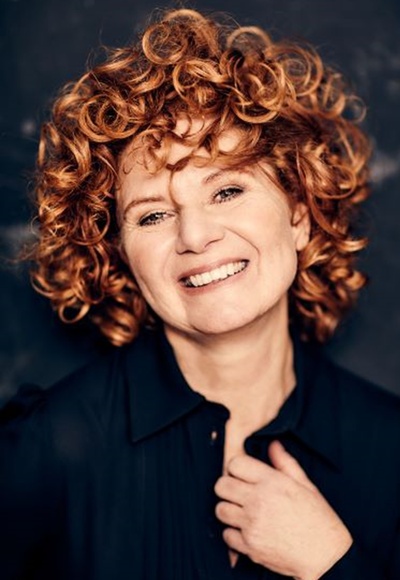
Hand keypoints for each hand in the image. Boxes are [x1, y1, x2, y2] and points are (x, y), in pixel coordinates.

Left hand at [214, 440, 352, 579]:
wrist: (327, 558)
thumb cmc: (319, 521)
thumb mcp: (306, 486)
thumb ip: (285, 463)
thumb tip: (273, 445)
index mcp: (273, 483)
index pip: (235, 464)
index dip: (237, 468)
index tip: (243, 475)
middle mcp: (259, 501)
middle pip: (221, 485)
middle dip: (228, 487)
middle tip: (239, 493)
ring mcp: (252, 525)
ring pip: (220, 510)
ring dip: (229, 510)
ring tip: (243, 512)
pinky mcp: (249, 547)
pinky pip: (226, 535)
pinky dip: (234, 533)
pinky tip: (247, 531)